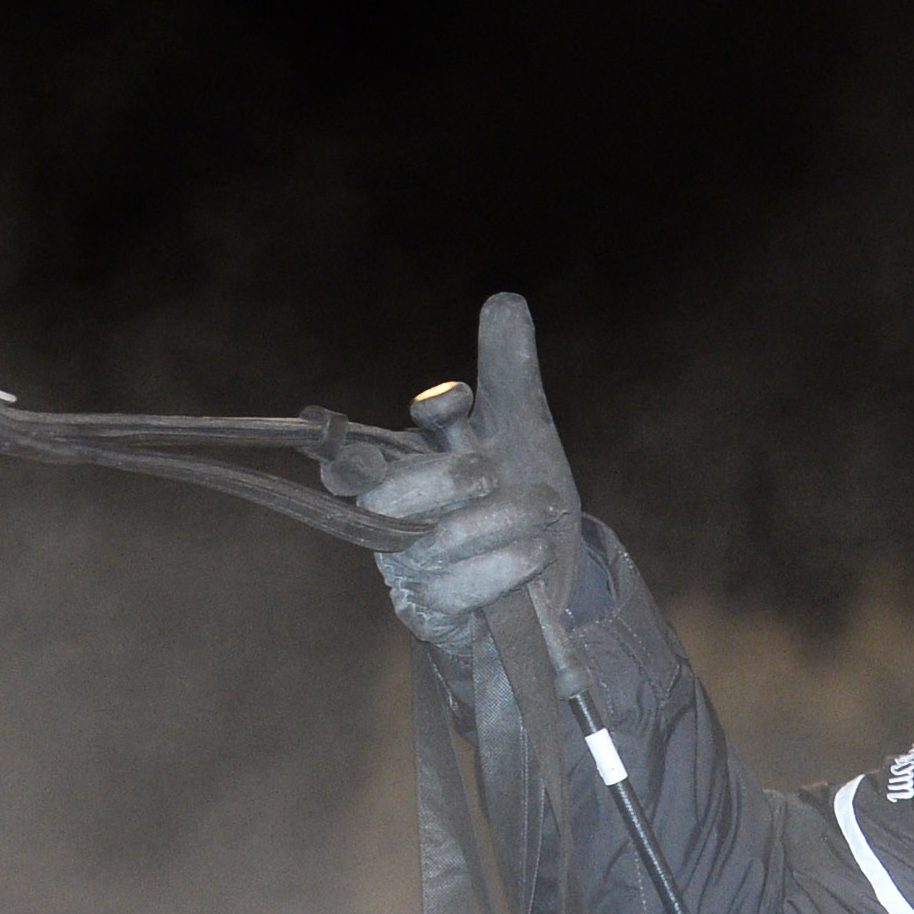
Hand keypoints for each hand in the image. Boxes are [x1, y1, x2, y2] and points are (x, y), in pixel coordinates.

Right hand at [325, 293, 581, 648]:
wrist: (554, 588)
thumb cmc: (522, 503)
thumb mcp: (521, 430)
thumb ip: (508, 369)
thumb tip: (506, 298)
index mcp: (400, 466)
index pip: (359, 446)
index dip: (391, 430)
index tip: (454, 403)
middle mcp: (392, 518)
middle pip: (386, 495)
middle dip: (445, 477)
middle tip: (491, 468)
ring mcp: (408, 570)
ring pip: (437, 540)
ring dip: (503, 518)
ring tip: (544, 507)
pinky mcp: (432, 615)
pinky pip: (457, 589)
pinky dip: (505, 565)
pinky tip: (534, 553)